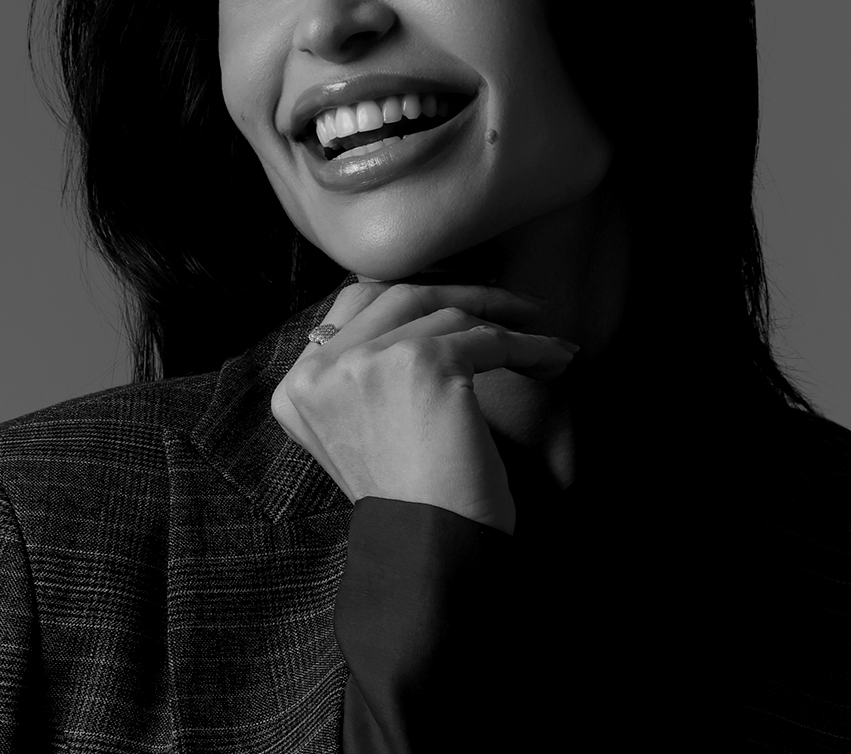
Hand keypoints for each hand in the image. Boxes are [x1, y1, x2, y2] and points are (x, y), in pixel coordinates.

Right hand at [270, 281, 576, 533]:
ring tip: (541, 345)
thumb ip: (362, 380)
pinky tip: (553, 359)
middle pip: (398, 296)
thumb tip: (417, 317)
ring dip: (503, 323)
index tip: (460, 307)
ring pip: (445, 313)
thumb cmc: (411, 505)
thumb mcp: (361, 435)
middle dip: (462, 296)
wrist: (431, 553)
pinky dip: (528, 346)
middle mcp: (320, 369)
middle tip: (512, 310)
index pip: (353, 308)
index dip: (412, 300)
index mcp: (297, 388)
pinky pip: (486, 337)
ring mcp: (367, 361)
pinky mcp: (422, 362)